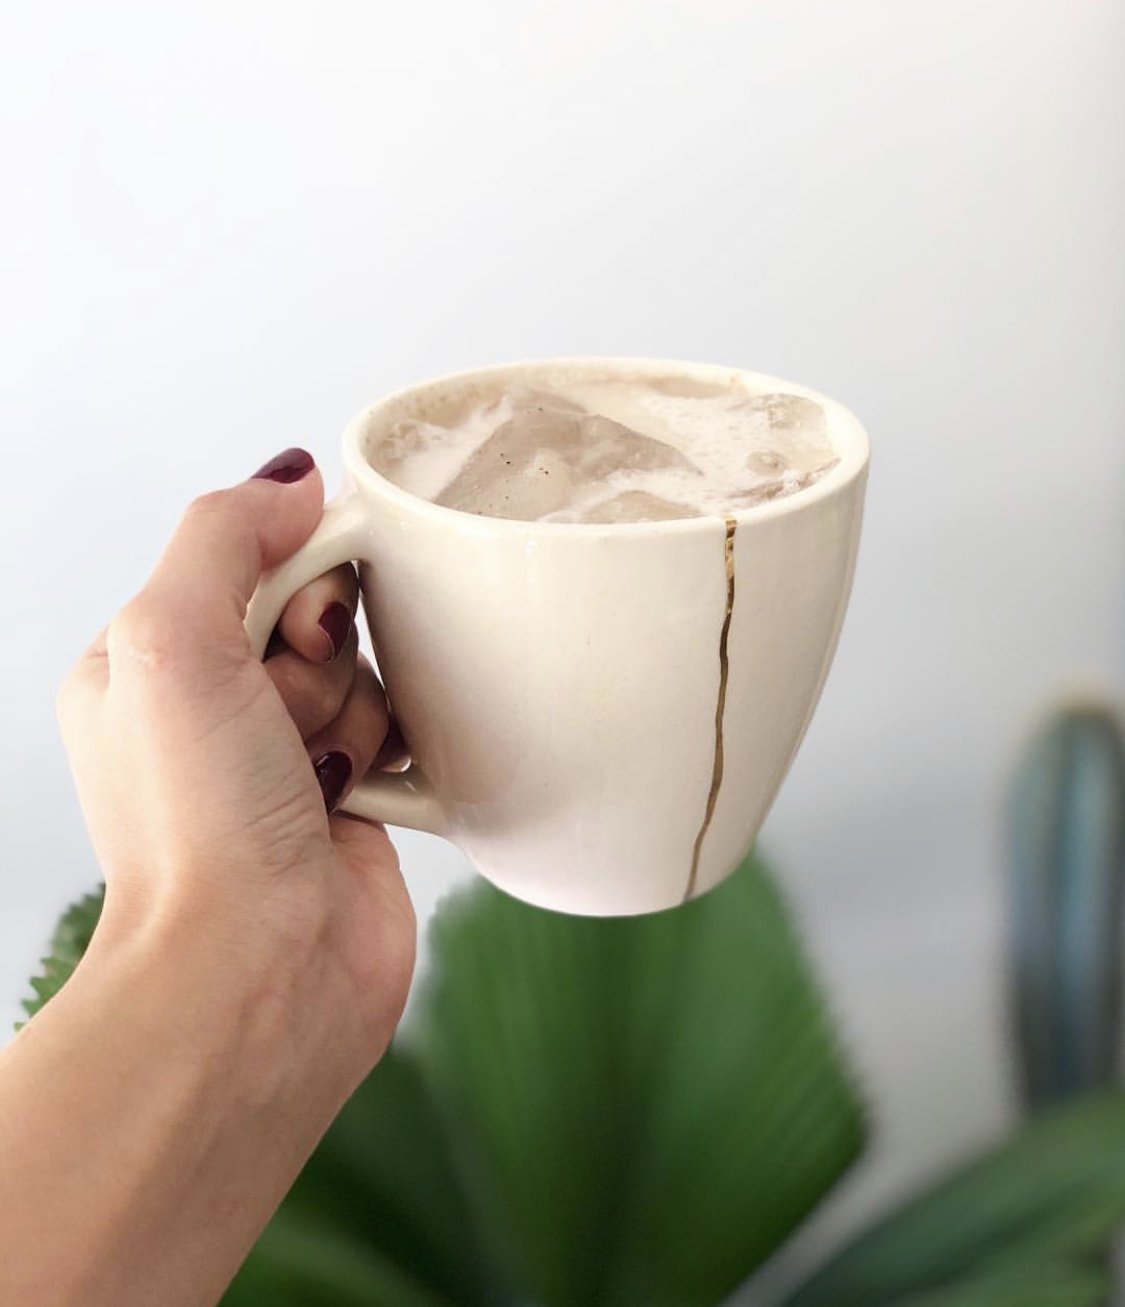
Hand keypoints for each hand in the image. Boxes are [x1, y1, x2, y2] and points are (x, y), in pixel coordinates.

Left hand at [56, 446, 414, 1088]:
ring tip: (322, 776)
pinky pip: (400, 729)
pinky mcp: (351, 800)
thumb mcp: (169, 639)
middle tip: (294, 716)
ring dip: (356, 713)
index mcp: (149, 665)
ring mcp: (284, 759)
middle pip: (316, 611)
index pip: (249, 560)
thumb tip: (294, 483)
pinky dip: (393, 752)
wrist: (261, 970)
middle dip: (322, 655)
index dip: (294, 576)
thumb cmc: (197, 827)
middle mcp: (214, 710)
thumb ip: (222, 535)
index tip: (297, 628)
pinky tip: (361, 794)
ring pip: (366, 670)